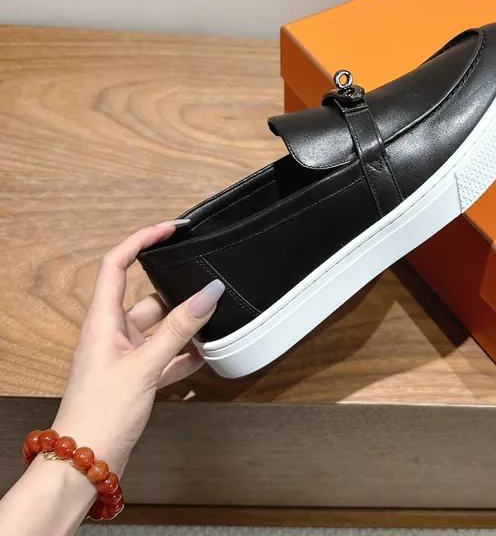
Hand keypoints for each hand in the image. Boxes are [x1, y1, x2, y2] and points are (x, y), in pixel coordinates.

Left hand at [51, 221, 224, 474]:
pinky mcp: (135, 378)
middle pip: (146, 297)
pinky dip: (184, 354)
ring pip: (159, 328)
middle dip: (176, 293)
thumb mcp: (144, 365)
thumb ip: (179, 328)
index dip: (141, 241)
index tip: (170, 230)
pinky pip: (164, 355)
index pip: (116, 264)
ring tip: (213, 321)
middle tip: (206, 286)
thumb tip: (208, 293)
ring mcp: (123, 356)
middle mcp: (111, 333)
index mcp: (102, 321)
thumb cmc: (100, 413)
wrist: (84, 464)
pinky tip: (204, 355)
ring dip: (184, 327)